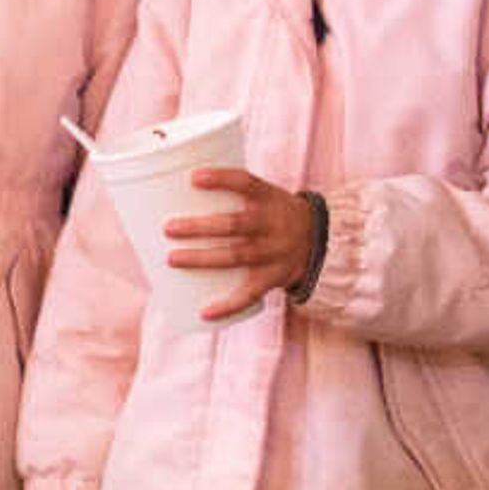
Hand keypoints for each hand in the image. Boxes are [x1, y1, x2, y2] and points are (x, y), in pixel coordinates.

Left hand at [166, 167, 318, 321]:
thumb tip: (171, 186)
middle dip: (200, 227)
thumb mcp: (263, 194)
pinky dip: (227, 305)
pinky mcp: (273, 278)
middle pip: (234, 225)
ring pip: (236, 257)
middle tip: (168, 228)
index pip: (246, 183)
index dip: (221, 179)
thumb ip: (228, 190)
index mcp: (268, 198)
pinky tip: (204, 312)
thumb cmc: (272, 212)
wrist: (320, 238)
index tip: (194, 177)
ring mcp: (274, 253)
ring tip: (171, 258)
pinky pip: (250, 295)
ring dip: (202, 259)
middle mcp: (273, 225)